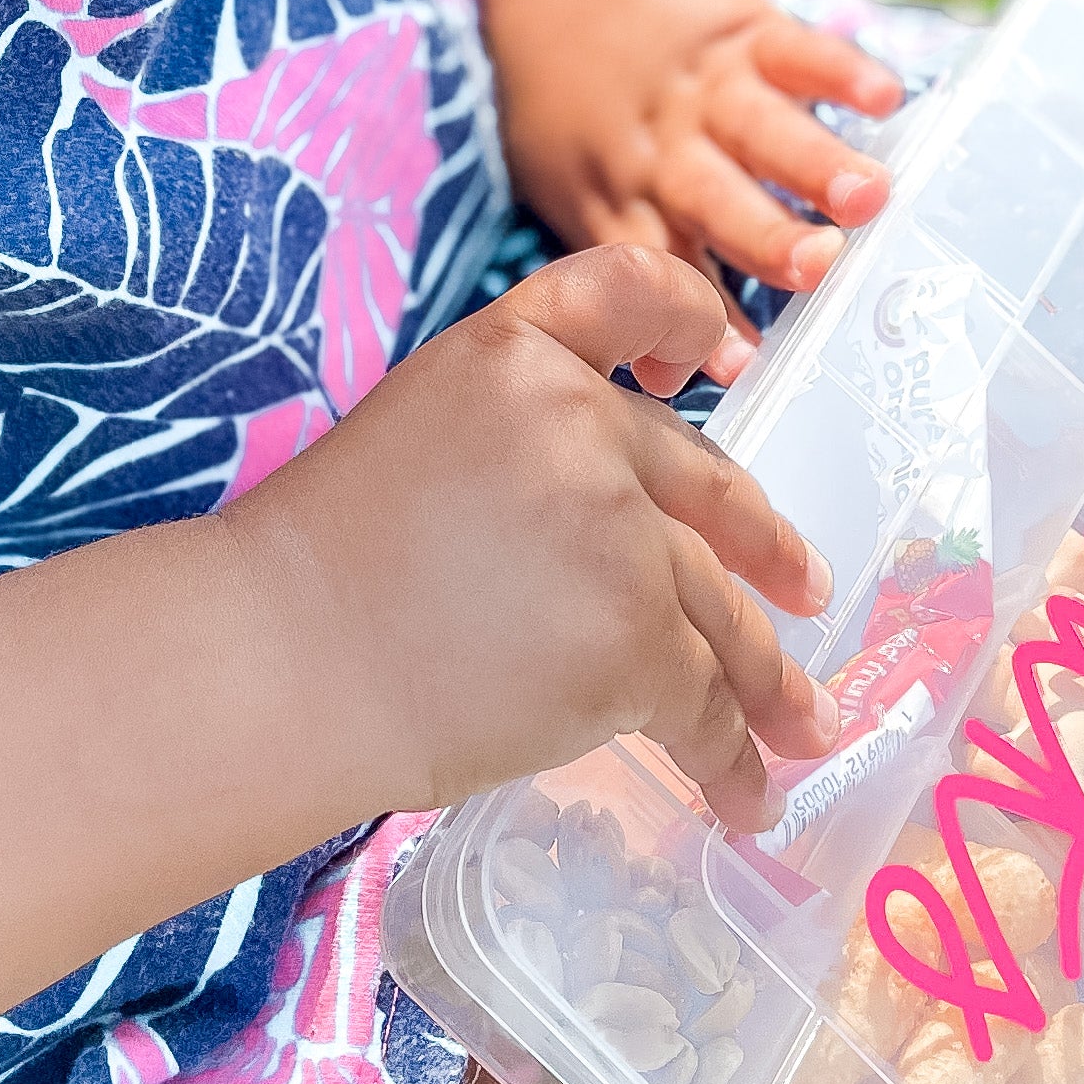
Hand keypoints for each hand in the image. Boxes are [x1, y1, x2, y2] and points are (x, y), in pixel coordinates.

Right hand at [224, 246, 842, 829]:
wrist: (277, 665)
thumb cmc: (319, 571)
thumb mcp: (418, 434)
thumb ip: (525, 437)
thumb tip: (627, 512)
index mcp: (514, 356)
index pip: (626, 289)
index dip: (684, 315)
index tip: (718, 353)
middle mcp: (580, 425)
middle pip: (702, 487)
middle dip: (766, 550)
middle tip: (806, 587)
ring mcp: (617, 534)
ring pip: (720, 612)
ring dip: (770, 681)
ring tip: (805, 726)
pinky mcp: (631, 641)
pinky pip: (703, 703)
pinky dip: (730, 757)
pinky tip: (748, 794)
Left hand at [476, 0, 902, 325]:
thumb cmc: (579, 112)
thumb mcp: (575, 190)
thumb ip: (629, 274)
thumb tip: (658, 386)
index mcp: (627, 200)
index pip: (665, 268)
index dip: (702, 319)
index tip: (746, 367)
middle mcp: (667, 150)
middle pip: (715, 200)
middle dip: (766, 237)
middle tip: (818, 269)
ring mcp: (706, 88)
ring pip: (762, 130)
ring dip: (814, 162)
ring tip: (869, 196)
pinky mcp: (743, 30)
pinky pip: (795, 50)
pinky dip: (838, 71)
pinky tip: (883, 97)